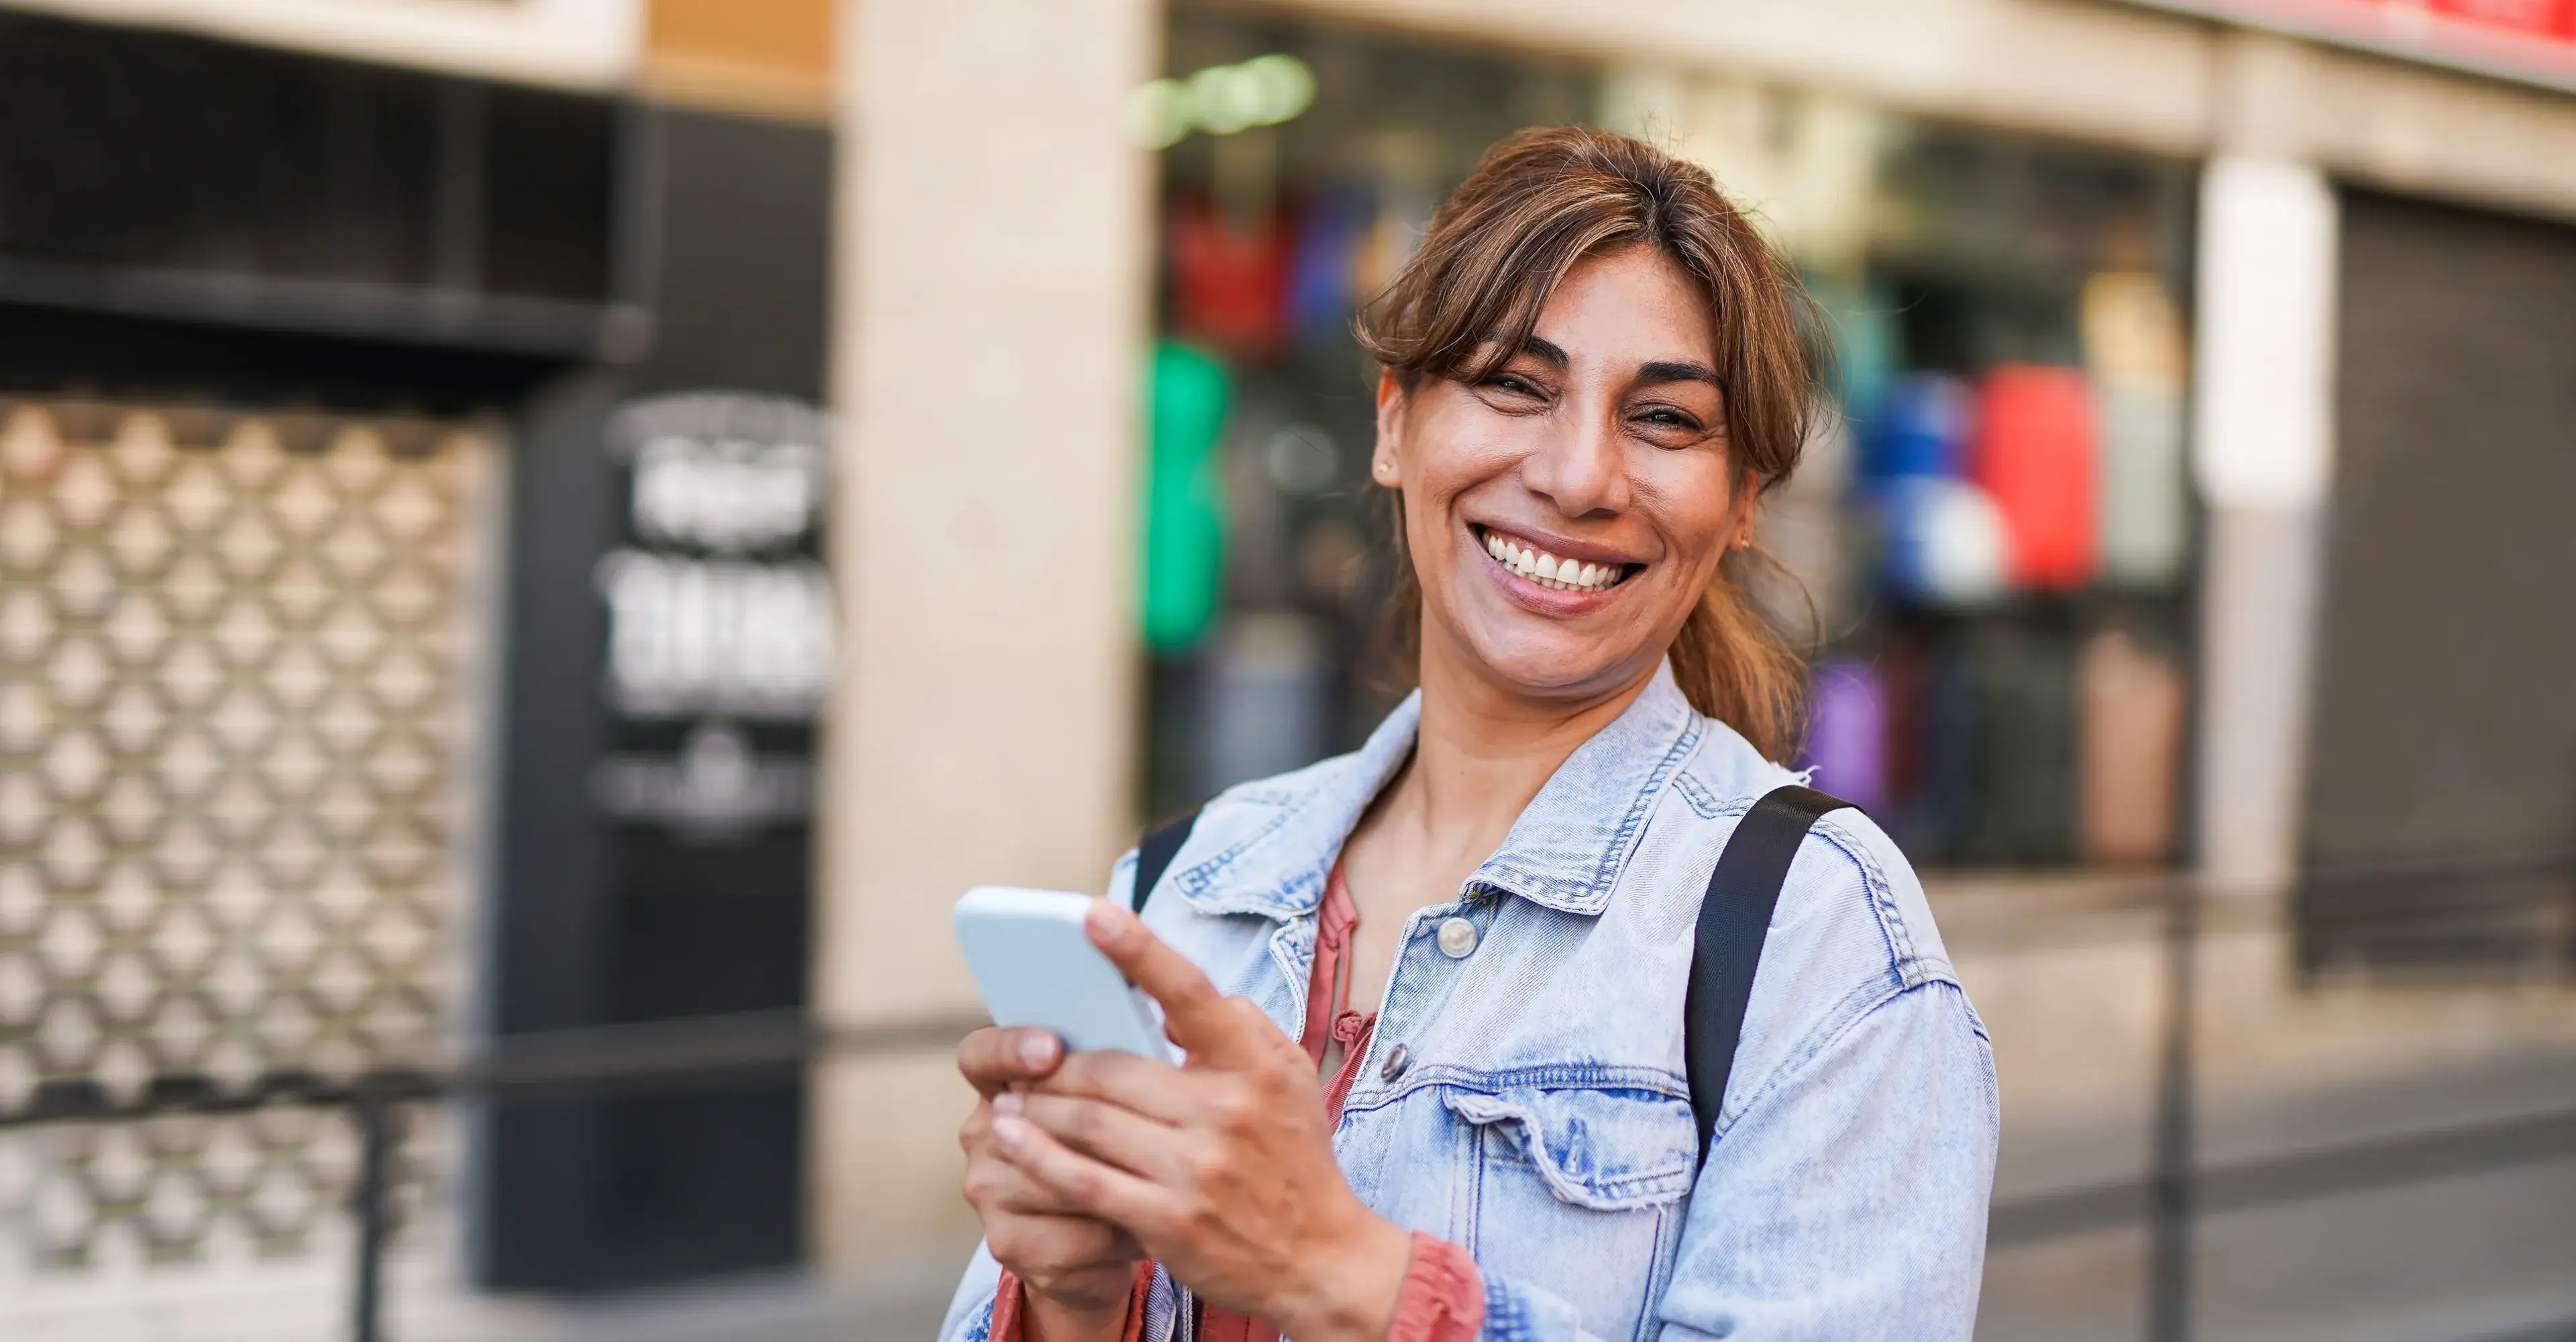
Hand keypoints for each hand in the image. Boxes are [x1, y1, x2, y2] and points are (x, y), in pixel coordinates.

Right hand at [957, 1025, 1144, 1338]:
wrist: (1099, 1247)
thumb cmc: (1115, 1158)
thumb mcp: (1113, 1106)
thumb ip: (1116, 1070)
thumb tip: (1161, 1022)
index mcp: (1002, 1085)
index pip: (981, 1054)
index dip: (1011, 1047)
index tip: (1051, 1048)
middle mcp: (984, 1134)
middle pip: (1033, 1120)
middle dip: (1097, 1127)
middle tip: (1158, 1126)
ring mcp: (988, 1190)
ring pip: (1061, 1179)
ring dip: (1121, 1185)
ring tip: (1169, 1186)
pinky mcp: (1006, 1243)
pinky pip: (1075, 1233)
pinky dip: (1119, 1234)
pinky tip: (1148, 1232)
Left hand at [987, 902, 1412, 1341]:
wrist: (1321, 1259)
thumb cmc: (1295, 1157)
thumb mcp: (1290, 1078)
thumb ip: (1241, 1025)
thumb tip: (1174, 997)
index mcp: (1254, 1065)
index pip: (1190, 995)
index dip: (1138, 950)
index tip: (1093, 914)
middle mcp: (1225, 1112)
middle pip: (1112, 1070)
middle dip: (1057, 1062)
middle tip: (1024, 1057)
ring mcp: (1195, 1169)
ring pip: (1089, 1122)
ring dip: (1039, 1106)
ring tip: (1011, 1097)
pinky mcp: (1168, 1221)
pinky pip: (1084, 1180)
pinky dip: (1038, 1155)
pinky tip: (1010, 1137)